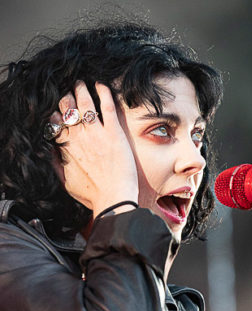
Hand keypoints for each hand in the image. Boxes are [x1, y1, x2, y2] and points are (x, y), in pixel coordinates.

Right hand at [50, 81, 138, 216]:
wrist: (113, 199)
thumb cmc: (92, 194)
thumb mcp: (65, 182)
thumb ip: (56, 164)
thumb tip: (50, 151)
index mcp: (66, 147)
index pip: (55, 121)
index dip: (55, 112)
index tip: (58, 110)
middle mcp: (79, 137)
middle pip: (68, 107)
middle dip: (67, 96)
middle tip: (70, 91)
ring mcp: (96, 133)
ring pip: (85, 103)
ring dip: (82, 89)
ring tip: (82, 84)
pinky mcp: (114, 133)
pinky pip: (107, 106)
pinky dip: (103, 92)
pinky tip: (101, 85)